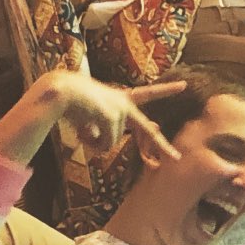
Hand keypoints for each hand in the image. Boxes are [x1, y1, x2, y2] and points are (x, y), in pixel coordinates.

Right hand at [37, 70, 182, 159]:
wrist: (60, 91)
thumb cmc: (72, 101)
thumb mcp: (92, 116)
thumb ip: (105, 130)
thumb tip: (107, 146)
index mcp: (121, 97)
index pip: (147, 94)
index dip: (165, 89)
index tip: (184, 86)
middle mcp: (125, 103)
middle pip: (147, 130)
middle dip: (162, 146)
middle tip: (176, 158)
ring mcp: (121, 111)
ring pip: (112, 143)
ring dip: (94, 141)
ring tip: (81, 126)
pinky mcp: (114, 119)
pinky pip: (104, 145)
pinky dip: (91, 143)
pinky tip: (81, 129)